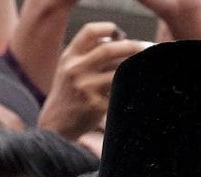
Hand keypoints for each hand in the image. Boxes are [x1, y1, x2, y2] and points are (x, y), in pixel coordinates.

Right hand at [38, 23, 146, 140]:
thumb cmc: (69, 91)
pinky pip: (120, 90)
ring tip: (141, 67)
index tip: (121, 35)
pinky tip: (133, 87)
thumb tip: (122, 39)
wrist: (56, 123)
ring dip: (134, 67)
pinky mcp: (96, 105)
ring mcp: (85, 88)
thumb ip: (89, 52)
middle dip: (131, 46)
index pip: (90, 32)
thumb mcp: (69, 67)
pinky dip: (129, 86)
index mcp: (69, 56)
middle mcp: (75, 69)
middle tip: (144, 48)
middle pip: (108, 49)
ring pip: (118, 70)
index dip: (109, 29)